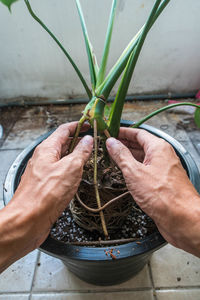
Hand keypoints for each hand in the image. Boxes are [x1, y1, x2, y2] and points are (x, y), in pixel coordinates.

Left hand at [0, 122, 92, 271]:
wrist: (28, 220)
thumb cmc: (45, 195)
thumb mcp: (70, 168)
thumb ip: (80, 153)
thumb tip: (88, 141)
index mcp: (47, 149)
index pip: (63, 130)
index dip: (78, 126)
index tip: (89, 125)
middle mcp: (43, 159)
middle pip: (62, 143)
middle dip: (77, 140)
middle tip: (92, 141)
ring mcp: (43, 172)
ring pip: (61, 158)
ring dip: (75, 155)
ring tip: (88, 156)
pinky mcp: (45, 186)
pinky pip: (60, 172)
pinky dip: (71, 169)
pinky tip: (78, 175)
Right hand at [106, 127, 199, 256]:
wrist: (182, 218)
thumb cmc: (164, 196)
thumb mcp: (134, 172)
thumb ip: (121, 155)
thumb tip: (112, 143)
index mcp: (158, 148)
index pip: (138, 133)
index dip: (123, 132)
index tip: (111, 132)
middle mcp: (163, 156)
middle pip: (141, 145)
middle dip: (124, 144)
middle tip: (109, 145)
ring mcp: (163, 169)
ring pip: (143, 158)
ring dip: (128, 157)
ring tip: (113, 158)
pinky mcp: (162, 182)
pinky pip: (146, 170)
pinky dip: (135, 169)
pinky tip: (125, 173)